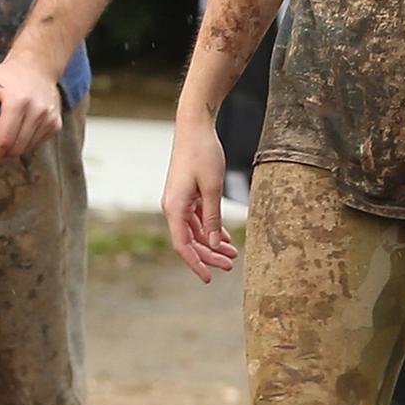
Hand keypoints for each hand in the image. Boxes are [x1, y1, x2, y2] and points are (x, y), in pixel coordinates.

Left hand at [0, 53, 66, 160]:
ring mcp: (48, 118)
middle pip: (16, 147)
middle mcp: (37, 110)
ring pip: (27, 148)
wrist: (37, 67)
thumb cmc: (8, 74)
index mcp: (18, 101)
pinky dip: (25, 142)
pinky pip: (37, 143)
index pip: (5, 139)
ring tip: (4, 137)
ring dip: (13, 148)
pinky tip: (19, 130)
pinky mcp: (55, 123)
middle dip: (1, 153)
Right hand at [162, 114, 237, 280]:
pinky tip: (225, 238)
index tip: (208, 279)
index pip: (182, 245)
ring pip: (195, 231)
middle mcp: (172, 207)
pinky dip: (210, 228)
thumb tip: (212, 245)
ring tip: (232, 254)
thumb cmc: (203, 153)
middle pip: (190, 241)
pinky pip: (197, 218)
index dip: (196, 263)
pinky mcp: (186, 194)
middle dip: (209, 255)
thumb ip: (212, 218)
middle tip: (231, 265)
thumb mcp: (212, 188)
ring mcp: (179, 201)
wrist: (195, 126)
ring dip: (212, 243)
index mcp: (174, 208)